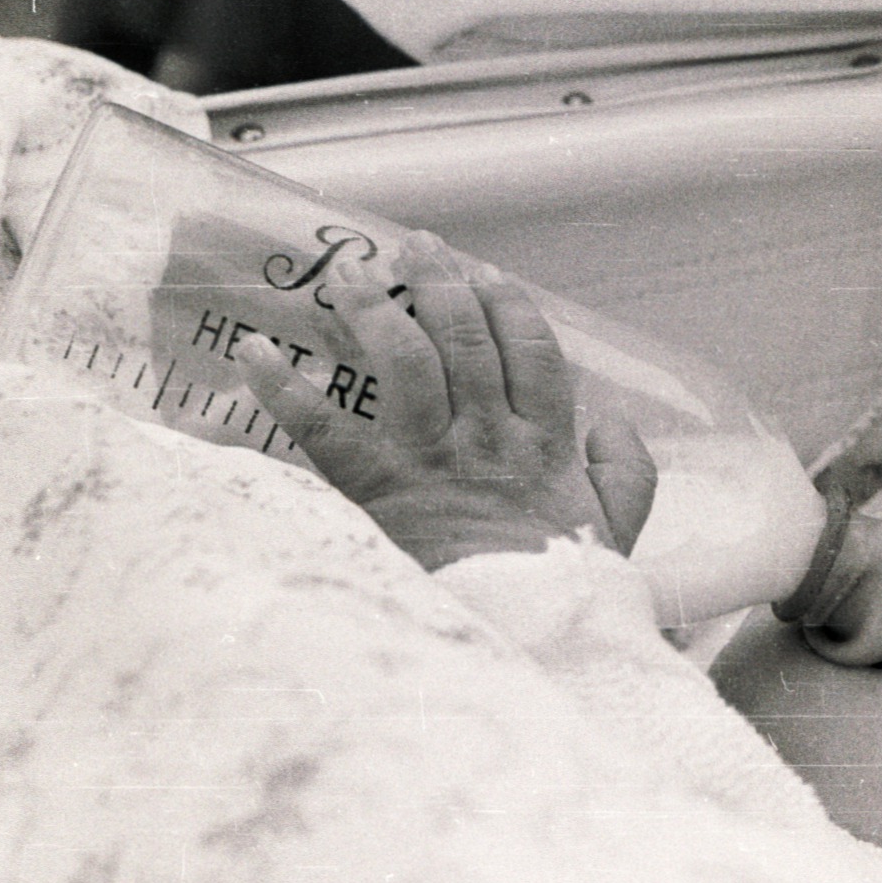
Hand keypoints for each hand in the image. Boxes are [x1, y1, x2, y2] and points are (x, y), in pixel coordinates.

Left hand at [238, 231, 656, 570]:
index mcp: (546, 443)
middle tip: (417, 246)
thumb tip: (610, 421)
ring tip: (350, 272)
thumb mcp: (618, 532)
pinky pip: (325, 429)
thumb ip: (628, 472)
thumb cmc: (564, 591)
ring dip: (374, 307)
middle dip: (441, 283)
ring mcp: (431, 458)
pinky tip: (254, 352)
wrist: (521, 636)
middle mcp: (489, 436)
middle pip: (465, 338)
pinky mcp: (378, 489)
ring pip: (405, 359)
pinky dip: (284, 389)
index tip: (489, 276)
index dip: (509, 306)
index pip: (530, 351)